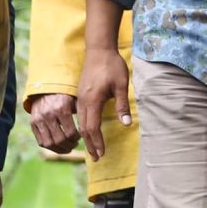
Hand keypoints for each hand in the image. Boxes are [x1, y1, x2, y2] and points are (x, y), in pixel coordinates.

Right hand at [26, 92, 79, 154]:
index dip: (77, 138)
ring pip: (50, 143)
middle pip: (60, 140)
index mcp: (61, 108)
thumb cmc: (66, 95)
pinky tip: (58, 146)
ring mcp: (39, 120)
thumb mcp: (75, 100)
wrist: (46, 88)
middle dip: (70, 145)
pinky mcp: (33, 123)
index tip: (80, 137)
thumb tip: (92, 131)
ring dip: (60, 149)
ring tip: (68, 147)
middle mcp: (48, 114)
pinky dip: (51, 147)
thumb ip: (81, 114)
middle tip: (75, 144)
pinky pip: (41, 142)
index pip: (70, 132)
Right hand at [76, 46, 132, 163]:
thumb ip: (122, 105)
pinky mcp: (81, 94)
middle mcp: (83, 101)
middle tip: (97, 158)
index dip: (96, 142)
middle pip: (84, 128)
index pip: (92, 127)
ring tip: (93, 148)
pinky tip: (88, 131)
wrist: (99, 49)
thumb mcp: (121, 85)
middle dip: (90, 144)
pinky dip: (84, 127)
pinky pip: (80, 115)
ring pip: (81, 122)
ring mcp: (80, 98)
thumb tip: (127, 124)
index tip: (101, 153)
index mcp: (92, 100)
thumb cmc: (112, 66)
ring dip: (87, 137)